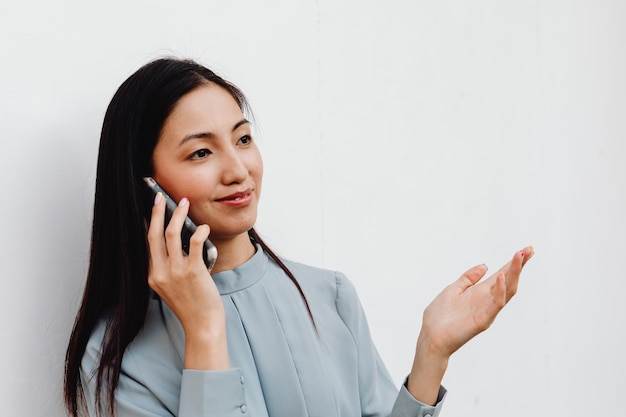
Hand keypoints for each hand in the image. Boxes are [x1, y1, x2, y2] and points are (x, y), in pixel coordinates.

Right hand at [146, 193, 227, 369]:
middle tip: (161, 196)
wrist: (202, 325)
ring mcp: (176, 272)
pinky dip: (199, 231)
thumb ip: (170, 268)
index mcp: (153, 275)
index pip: (148, 243)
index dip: (150, 223)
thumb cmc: (192, 306)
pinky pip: (194, 244)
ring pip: (172, 234)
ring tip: (184, 203)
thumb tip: (175, 244)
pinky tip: (203, 226)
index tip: (152, 208)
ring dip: (178, 215)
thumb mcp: (172, 287)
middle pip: (155, 234)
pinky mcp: (193, 272)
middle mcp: (160, 272)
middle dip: (158, 212)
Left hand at [407, 246, 533, 404]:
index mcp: (480, 292)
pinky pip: (496, 303)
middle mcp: (487, 300)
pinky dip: (500, 290)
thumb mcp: (454, 289)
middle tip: (529, 250)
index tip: (527, 249)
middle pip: (509, 280)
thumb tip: (485, 265)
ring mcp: (487, 310)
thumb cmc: (440, 316)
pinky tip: (500, 276)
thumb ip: (469, 278)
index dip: (514, 263)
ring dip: (513, 273)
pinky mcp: (484, 320)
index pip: (502, 275)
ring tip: (519, 256)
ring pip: (507, 290)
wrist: (431, 337)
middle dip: (519, 265)